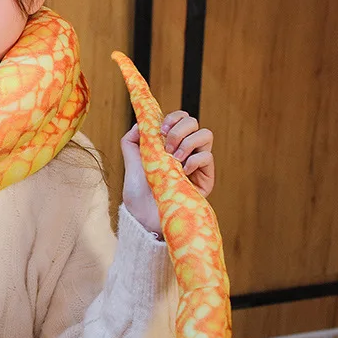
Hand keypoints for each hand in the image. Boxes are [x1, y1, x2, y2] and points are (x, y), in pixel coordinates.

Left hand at [121, 110, 214, 236]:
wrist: (145, 220)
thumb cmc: (139, 196)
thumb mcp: (130, 166)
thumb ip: (131, 143)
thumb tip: (139, 124)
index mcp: (168, 146)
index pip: (180, 120)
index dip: (173, 117)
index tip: (160, 128)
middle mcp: (185, 152)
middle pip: (193, 122)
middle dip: (178, 129)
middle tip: (166, 146)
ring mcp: (196, 165)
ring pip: (205, 134)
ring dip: (187, 142)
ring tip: (173, 159)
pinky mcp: (205, 179)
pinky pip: (207, 157)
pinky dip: (194, 160)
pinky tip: (182, 172)